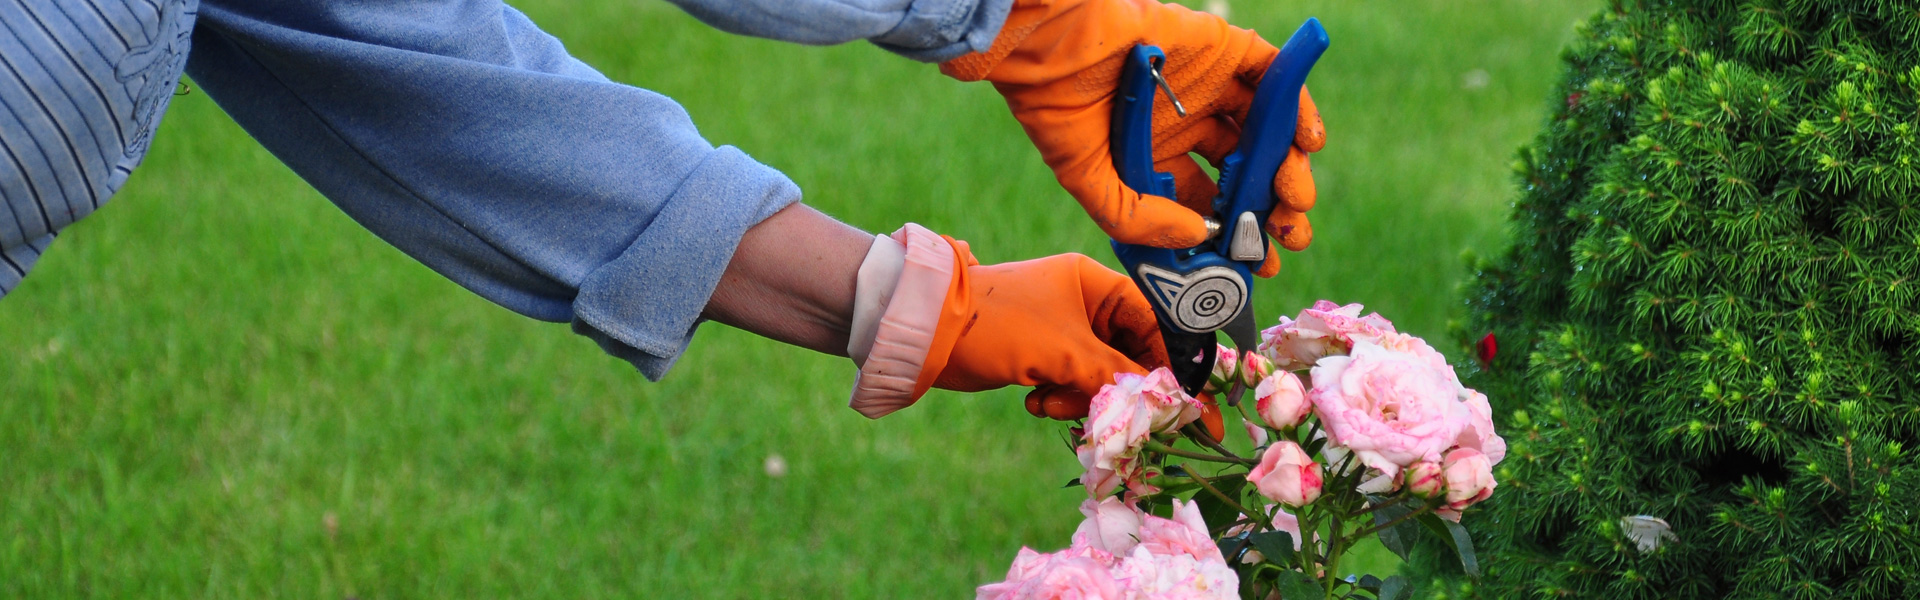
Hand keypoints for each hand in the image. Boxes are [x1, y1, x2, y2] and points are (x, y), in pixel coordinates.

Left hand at [932, 247, 1223, 438]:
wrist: (928, 336)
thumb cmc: (1000, 326)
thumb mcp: (1066, 352)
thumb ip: (1118, 376)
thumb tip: (1168, 401)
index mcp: (1096, 282)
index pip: (1156, 325)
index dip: (1176, 367)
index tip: (1196, 408)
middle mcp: (1085, 301)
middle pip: (1130, 355)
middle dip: (1118, 390)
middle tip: (1120, 421)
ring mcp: (1064, 329)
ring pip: (1101, 376)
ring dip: (1081, 398)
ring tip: (1050, 403)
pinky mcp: (1044, 354)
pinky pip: (1072, 384)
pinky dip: (1059, 399)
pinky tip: (1033, 401)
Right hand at [944, 0, 1324, 276]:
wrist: (1052, 43)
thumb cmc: (1058, 112)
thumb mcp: (1089, 183)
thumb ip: (1143, 219)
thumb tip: (1202, 237)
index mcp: (1155, 160)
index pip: (1209, 203)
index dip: (1237, 235)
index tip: (1260, 265)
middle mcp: (1187, 126)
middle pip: (1245, 173)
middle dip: (1273, 208)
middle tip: (1289, 235)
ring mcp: (1210, 88)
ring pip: (1266, 133)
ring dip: (1290, 167)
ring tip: (1294, 199)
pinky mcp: (1225, 51)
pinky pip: (1276, 80)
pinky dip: (1298, 110)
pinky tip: (1306, 143)